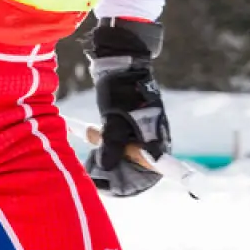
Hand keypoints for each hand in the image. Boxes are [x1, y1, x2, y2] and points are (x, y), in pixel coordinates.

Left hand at [86, 18, 168, 197]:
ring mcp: (144, 131)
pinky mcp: (133, 124)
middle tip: (98, 175)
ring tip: (94, 161)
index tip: (119, 187)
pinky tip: (97, 145)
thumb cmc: (121, 90)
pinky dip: (111, 148)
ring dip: (113, 160)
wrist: (120, 62)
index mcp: (155, 137)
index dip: (137, 181)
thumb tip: (106, 167)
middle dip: (119, 173)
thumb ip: (112, 144)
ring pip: (129, 156)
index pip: (153, 169)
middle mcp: (153, 137)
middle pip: (140, 166)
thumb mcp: (114, 118)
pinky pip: (124, 144)